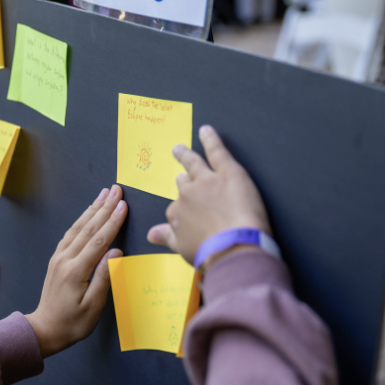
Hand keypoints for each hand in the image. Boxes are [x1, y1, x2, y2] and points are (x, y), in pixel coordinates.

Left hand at [26, 185, 125, 357]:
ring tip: (104, 194)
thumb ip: (104, 278)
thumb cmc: (73, 323)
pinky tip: (88, 212)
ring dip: (92, 208)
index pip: (98, 240)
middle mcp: (65, 259)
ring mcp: (59, 257)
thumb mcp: (93, 307)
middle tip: (116, 189)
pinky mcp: (57, 259)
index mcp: (76, 271)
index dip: (112, 221)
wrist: (45, 329)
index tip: (123, 205)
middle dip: (104, 207)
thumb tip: (116, 252)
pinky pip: (70, 233)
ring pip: (78, 227)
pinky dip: (82, 219)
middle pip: (88, 228)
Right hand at [147, 125, 270, 267]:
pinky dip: (210, 139)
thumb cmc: (209, 254)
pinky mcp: (228, 173)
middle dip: (182, 180)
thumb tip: (151, 235)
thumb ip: (167, 237)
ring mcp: (207, 182)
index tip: (185, 212)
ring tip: (180, 149)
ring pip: (194, 164)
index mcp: (177, 213)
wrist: (232, 250)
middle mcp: (188, 195)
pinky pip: (216, 152)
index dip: (182, 210)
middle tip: (181, 175)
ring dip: (186, 155)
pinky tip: (206, 130)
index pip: (176, 208)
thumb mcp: (182, 248)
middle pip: (183, 184)